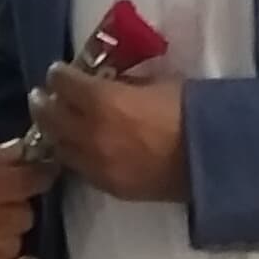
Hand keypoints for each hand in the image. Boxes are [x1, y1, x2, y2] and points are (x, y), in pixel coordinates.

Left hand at [30, 60, 186, 202]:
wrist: (215, 161)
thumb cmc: (191, 112)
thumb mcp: (157, 82)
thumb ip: (124, 83)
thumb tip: (107, 82)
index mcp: (102, 100)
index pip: (62, 83)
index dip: (59, 74)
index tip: (60, 72)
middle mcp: (90, 133)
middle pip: (48, 116)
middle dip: (44, 102)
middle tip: (44, 95)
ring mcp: (96, 164)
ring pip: (58, 146)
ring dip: (54, 131)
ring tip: (58, 123)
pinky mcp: (107, 186)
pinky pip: (78, 168)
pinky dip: (74, 154)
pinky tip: (79, 147)